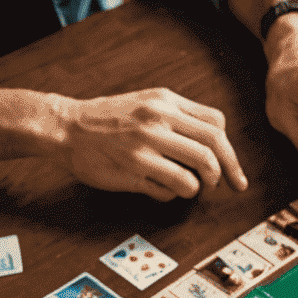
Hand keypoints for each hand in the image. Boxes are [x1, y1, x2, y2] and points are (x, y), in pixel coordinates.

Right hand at [54, 88, 247, 201]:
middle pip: (212, 151)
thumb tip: (216, 143)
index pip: (216, 125)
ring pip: (195, 176)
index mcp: (164, 102)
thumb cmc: (110, 118)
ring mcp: (144, 148)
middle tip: (228, 185)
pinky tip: (164, 190)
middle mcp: (156, 121)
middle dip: (226, 173)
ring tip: (193, 187)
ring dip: (200, 187)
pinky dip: (174, 195)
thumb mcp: (147, 102)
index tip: (231, 166)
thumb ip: (179, 116)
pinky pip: (170, 191)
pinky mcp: (132, 172)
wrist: (67, 126)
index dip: (229, 149)